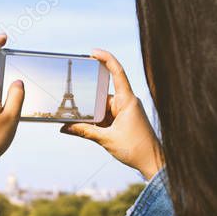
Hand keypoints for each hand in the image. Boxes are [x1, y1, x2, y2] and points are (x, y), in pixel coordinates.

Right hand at [60, 49, 163, 179]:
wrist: (152, 163)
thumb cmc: (136, 149)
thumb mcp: (106, 140)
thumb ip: (85, 131)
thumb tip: (64, 127)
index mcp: (127, 101)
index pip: (118, 73)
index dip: (106, 59)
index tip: (92, 52)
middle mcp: (127, 103)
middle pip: (102, 95)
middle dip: (88, 102)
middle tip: (70, 105)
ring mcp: (125, 112)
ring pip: (102, 108)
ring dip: (91, 116)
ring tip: (76, 122)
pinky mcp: (123, 121)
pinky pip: (105, 117)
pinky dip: (96, 122)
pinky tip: (84, 128)